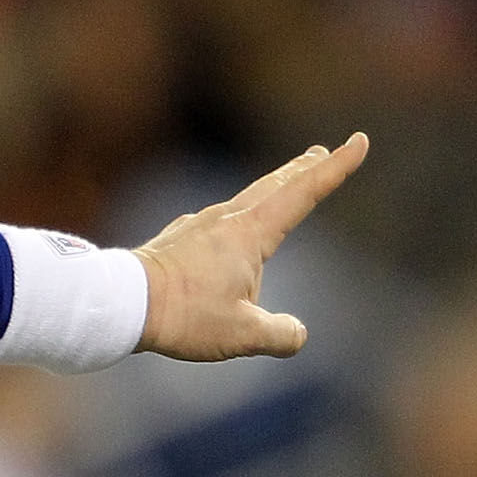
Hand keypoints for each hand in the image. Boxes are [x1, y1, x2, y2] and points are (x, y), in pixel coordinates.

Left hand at [132, 133, 365, 360]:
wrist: (119, 303)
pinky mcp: (177, 240)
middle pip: (273, 187)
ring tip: (282, 186)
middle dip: (301, 169)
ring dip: (268, 190)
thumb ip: (280, 335)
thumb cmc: (182, 315)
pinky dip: (237, 216)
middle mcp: (225, 221)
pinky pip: (217, 223)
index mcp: (249, 234)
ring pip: (244, 201)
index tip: (358, 141)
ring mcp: (198, 227)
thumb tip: (296, 334)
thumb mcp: (243, 334)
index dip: (336, 168)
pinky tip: (227, 230)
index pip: (304, 194)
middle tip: (320, 151)